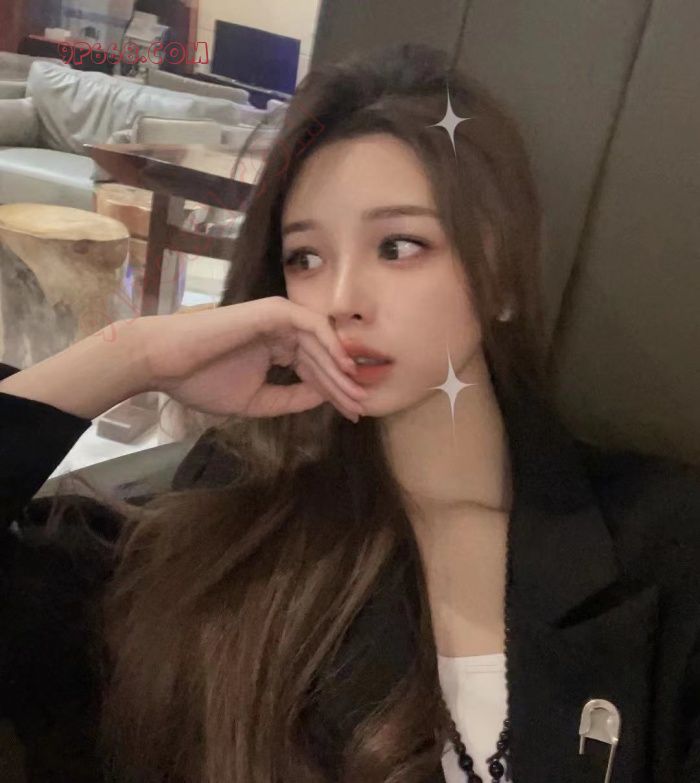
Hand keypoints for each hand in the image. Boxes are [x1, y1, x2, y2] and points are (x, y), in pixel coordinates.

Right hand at [139, 296, 368, 421]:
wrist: (166, 364)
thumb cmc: (201, 381)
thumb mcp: (257, 400)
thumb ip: (291, 398)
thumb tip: (324, 398)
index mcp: (278, 349)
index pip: (315, 370)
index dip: (334, 393)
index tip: (352, 415)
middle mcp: (282, 331)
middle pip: (324, 358)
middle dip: (343, 385)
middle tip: (362, 408)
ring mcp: (279, 318)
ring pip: (322, 342)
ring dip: (340, 368)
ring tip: (356, 393)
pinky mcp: (274, 310)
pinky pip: (312, 325)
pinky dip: (330, 344)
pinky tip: (343, 368)